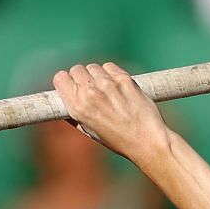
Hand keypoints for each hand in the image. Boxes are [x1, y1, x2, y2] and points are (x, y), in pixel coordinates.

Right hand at [50, 63, 172, 164]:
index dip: (66, 82)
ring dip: (98, 76)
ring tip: (108, 90)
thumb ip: (74, 113)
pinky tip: (118, 86)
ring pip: (94, 67)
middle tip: (93, 90)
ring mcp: (108, 84)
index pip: (60, 78)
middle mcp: (90, 93)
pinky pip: (110, 67)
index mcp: (77, 106)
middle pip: (77, 70)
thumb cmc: (119, 140)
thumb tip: (66, 100)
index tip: (73, 87)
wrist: (148, 141)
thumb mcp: (89, 130)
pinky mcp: (125, 79)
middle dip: (82, 78)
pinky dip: (112, 73)